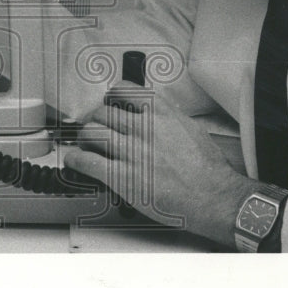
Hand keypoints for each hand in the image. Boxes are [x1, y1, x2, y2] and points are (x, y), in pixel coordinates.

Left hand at [62, 90, 258, 247]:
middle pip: (103, 111)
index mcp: (162, 113)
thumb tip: (154, 114)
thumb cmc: (207, 168)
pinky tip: (74, 160)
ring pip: (92, 132)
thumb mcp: (191, 128)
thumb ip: (168, 118)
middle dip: (97, 119)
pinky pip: (87, 161)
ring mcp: (132, 152)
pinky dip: (75, 159)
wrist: (213, 197)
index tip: (110, 102)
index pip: (124, 90)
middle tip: (97, 127)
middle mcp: (144, 128)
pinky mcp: (123, 176)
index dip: (112, 96)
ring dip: (85, 138)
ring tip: (86, 143)